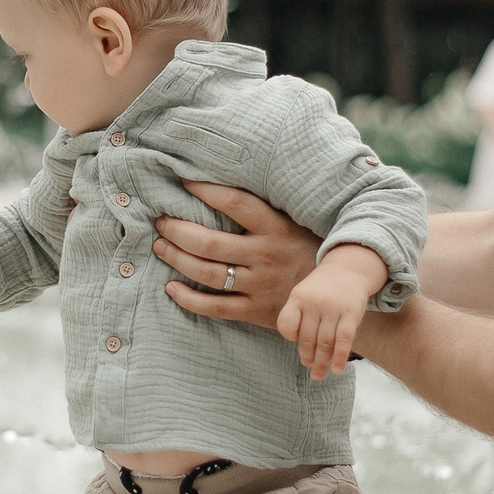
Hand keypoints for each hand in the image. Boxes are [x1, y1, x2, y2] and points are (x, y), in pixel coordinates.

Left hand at [155, 181, 323, 329]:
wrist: (333, 297)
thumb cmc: (309, 251)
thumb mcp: (295, 224)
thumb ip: (265, 210)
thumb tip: (225, 184)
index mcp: (277, 229)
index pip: (236, 203)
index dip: (206, 190)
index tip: (184, 182)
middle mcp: (265, 256)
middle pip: (210, 242)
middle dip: (178, 230)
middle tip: (162, 221)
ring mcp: (260, 286)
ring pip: (207, 273)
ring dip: (177, 258)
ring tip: (160, 246)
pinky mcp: (255, 311)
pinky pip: (215, 307)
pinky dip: (188, 299)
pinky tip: (171, 288)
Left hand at [277, 243, 389, 380]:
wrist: (349, 270)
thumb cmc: (322, 289)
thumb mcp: (304, 294)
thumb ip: (299, 317)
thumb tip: (302, 351)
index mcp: (298, 297)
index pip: (286, 324)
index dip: (290, 336)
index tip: (295, 341)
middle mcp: (314, 302)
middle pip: (307, 338)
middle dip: (308, 357)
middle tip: (310, 368)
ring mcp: (333, 307)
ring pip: (324, 342)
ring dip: (322, 362)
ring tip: (319, 374)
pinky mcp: (351, 313)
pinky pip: (343, 339)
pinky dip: (339, 357)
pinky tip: (336, 370)